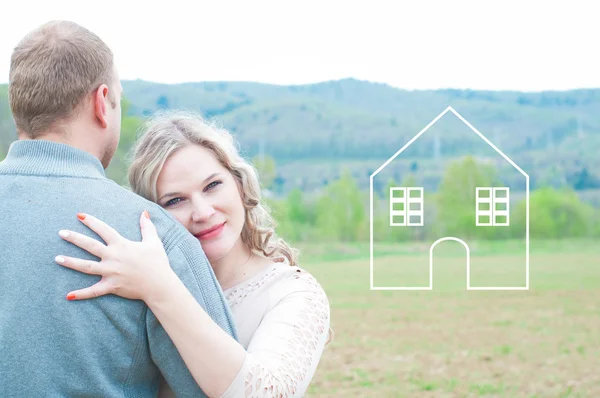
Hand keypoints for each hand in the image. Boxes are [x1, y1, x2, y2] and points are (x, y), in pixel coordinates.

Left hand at [56, 211, 175, 302]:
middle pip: (89, 246)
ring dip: (71, 262)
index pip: (103, 230)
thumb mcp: (154, 242)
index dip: (92, 222)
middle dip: (74, 238)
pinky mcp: (111, 286)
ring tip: (57, 258)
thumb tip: (144, 213)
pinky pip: (93, 291)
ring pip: (86, 267)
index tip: (80, 216)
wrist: (160, 285)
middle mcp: (113, 257)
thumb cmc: (158, 263)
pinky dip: (81, 294)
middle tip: (61, 233)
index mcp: (122, 245)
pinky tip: (68, 295)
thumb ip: (147, 227)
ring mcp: (110, 272)